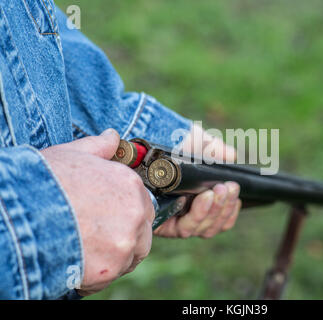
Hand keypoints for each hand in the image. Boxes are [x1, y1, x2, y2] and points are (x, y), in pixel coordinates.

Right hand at [41, 129, 153, 295]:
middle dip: (125, 235)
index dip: (127, 212)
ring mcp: (124, 242)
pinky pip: (112, 275)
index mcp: (130, 184)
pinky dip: (99, 274)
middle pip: (142, 232)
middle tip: (99, 235)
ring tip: (88, 248)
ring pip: (131, 255)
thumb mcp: (72, 154)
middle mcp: (135, 213)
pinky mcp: (110, 269)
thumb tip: (112, 137)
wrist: (17, 212)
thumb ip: (99, 147)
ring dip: (115, 255)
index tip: (110, 217)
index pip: (144, 204)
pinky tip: (79, 262)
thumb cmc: (43, 181)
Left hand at [154, 125, 241, 237]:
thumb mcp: (198, 142)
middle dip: (224, 207)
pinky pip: (184, 228)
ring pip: (201, 228)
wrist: (146, 137)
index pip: (219, 218)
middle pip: (211, 225)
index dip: (230, 211)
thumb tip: (232, 156)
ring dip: (213, 211)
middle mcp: (185, 214)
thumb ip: (216, 150)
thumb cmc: (171, 141)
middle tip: (228, 188)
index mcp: (197, 201)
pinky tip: (203, 198)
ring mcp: (173, 219)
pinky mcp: (159, 223)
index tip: (238, 197)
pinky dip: (198, 215)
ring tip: (215, 192)